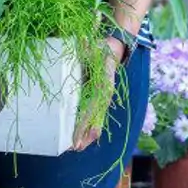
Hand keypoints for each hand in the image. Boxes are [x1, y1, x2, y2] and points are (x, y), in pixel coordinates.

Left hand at [71, 36, 123, 150]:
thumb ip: (87, 45)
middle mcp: (104, 95)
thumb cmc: (100, 47)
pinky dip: (90, 127)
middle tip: (74, 148)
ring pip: (97, 121)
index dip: (83, 125)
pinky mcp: (100, 98)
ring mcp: (104, 98)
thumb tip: (82, 40)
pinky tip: (84, 137)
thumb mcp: (92, 45)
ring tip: (76, 147)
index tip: (75, 138)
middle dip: (85, 135)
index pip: (91, 110)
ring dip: (87, 134)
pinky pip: (96, 116)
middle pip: (95, 120)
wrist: (114, 48)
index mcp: (103, 86)